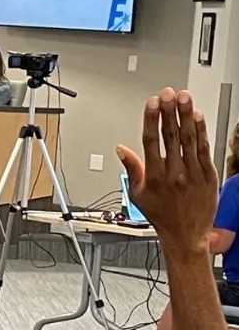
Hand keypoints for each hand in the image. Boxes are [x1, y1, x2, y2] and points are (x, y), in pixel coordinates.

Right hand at [117, 88, 216, 253]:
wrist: (185, 235)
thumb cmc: (162, 216)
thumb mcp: (138, 195)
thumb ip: (131, 168)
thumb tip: (121, 150)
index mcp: (154, 177)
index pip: (151, 142)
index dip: (151, 120)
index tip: (151, 104)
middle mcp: (173, 173)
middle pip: (170, 136)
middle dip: (168, 111)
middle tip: (167, 93)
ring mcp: (192, 173)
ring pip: (188, 138)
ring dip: (185, 115)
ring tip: (183, 97)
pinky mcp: (208, 175)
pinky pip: (204, 149)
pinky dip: (201, 132)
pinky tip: (198, 117)